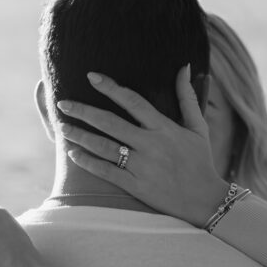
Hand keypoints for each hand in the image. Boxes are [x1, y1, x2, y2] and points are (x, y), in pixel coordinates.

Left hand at [58, 67, 229, 226]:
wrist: (204, 200)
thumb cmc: (200, 161)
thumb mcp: (198, 127)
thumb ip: (187, 97)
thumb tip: (183, 66)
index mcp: (163, 127)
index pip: (132, 101)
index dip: (110, 88)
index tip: (91, 77)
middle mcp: (150, 145)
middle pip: (109, 123)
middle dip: (83, 111)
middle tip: (63, 103)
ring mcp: (141, 166)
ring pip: (104, 147)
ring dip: (80, 136)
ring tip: (63, 127)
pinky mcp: (135, 186)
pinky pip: (106, 172)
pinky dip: (88, 162)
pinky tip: (73, 153)